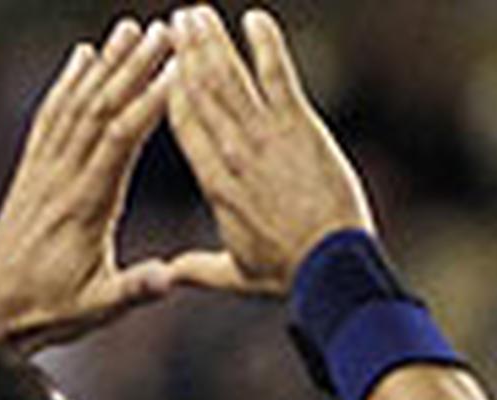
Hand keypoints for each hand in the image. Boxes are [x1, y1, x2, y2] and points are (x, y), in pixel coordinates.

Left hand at [0, 17, 182, 352]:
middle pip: (99, 108)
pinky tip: (82, 56)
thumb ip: (136, 289)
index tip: (179, 70)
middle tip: (163, 30)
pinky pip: (50, 116)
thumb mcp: (100, 307)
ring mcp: (43, 169)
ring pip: (75, 104)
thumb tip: (170, 279)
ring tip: (130, 29)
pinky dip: (67, 81)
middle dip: (133, 66)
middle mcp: (61, 177)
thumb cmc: (50, 310)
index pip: (121, 140)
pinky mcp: (33, 170)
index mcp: (85, 206)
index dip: (150, 101)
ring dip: (104, 64)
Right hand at [162, 6, 374, 296]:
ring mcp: (264, 136)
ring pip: (228, 77)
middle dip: (187, 53)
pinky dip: (265, 44)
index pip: (183, 123)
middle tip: (178, 21)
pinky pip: (278, 75)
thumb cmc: (289, 273)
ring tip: (197, 13)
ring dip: (212, 41)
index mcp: (214, 183)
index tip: (164, 67)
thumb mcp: (237, 274)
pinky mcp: (299, 126)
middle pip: (199, 91)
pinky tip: (255, 18)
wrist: (331, 268)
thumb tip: (172, 275)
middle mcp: (232, 153)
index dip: (170, 89)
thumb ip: (201, 268)